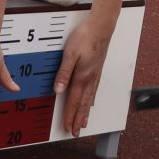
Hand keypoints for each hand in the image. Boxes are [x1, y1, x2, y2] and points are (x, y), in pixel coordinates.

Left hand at [53, 15, 115, 136]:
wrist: (101, 27)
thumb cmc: (85, 37)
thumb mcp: (69, 54)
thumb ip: (63, 73)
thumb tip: (58, 90)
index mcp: (81, 77)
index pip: (74, 101)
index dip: (70, 116)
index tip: (67, 128)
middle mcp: (90, 79)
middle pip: (83, 104)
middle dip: (78, 119)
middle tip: (75, 132)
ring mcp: (95, 75)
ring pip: (90, 99)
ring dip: (86, 113)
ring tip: (83, 123)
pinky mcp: (97, 70)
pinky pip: (94, 90)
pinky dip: (92, 100)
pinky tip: (92, 103)